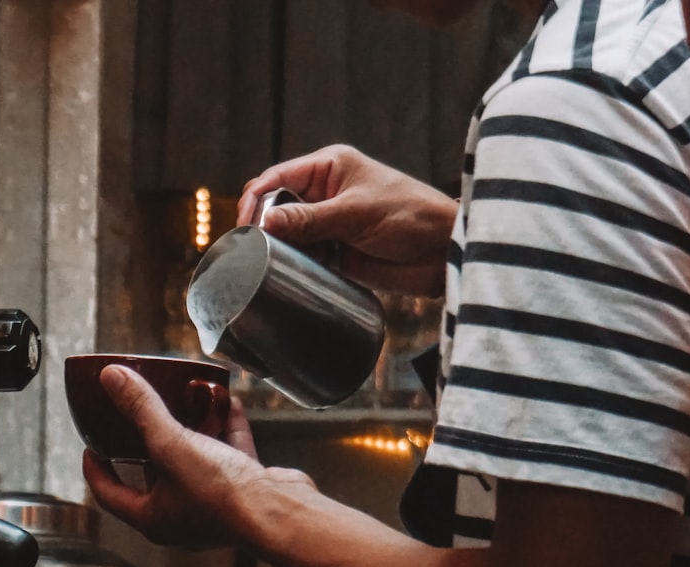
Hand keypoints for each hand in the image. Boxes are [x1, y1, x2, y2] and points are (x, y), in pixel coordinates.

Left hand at [83, 365, 312, 547]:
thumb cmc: (219, 494)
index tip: (92, 444)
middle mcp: (181, 515)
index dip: (96, 468)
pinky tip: (227, 402)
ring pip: (195, 461)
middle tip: (141, 413)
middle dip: (149, 440)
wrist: (279, 512)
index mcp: (153, 517)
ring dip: (192, 429)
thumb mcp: (170, 445)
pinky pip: (230, 454)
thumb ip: (141, 410)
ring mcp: (215, 503)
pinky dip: (227, 429)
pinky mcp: (244, 490)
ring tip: (185, 399)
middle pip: (154, 473)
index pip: (110, 494)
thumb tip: (111, 379)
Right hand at [236, 144, 457, 295]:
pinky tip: (289, 274)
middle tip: (252, 250)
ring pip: (287, 235)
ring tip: (270, 264)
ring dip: (278, 248)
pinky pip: (303, 256)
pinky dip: (294, 264)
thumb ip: (310, 219)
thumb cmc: (410, 217)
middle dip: (263, 226)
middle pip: (276, 206)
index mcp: (328, 168)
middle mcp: (324, 193)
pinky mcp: (335, 252)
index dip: (255, 200)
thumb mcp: (356, 214)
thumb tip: (264, 223)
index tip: (245, 226)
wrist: (444, 253)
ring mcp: (328, 223)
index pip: (277, 178)